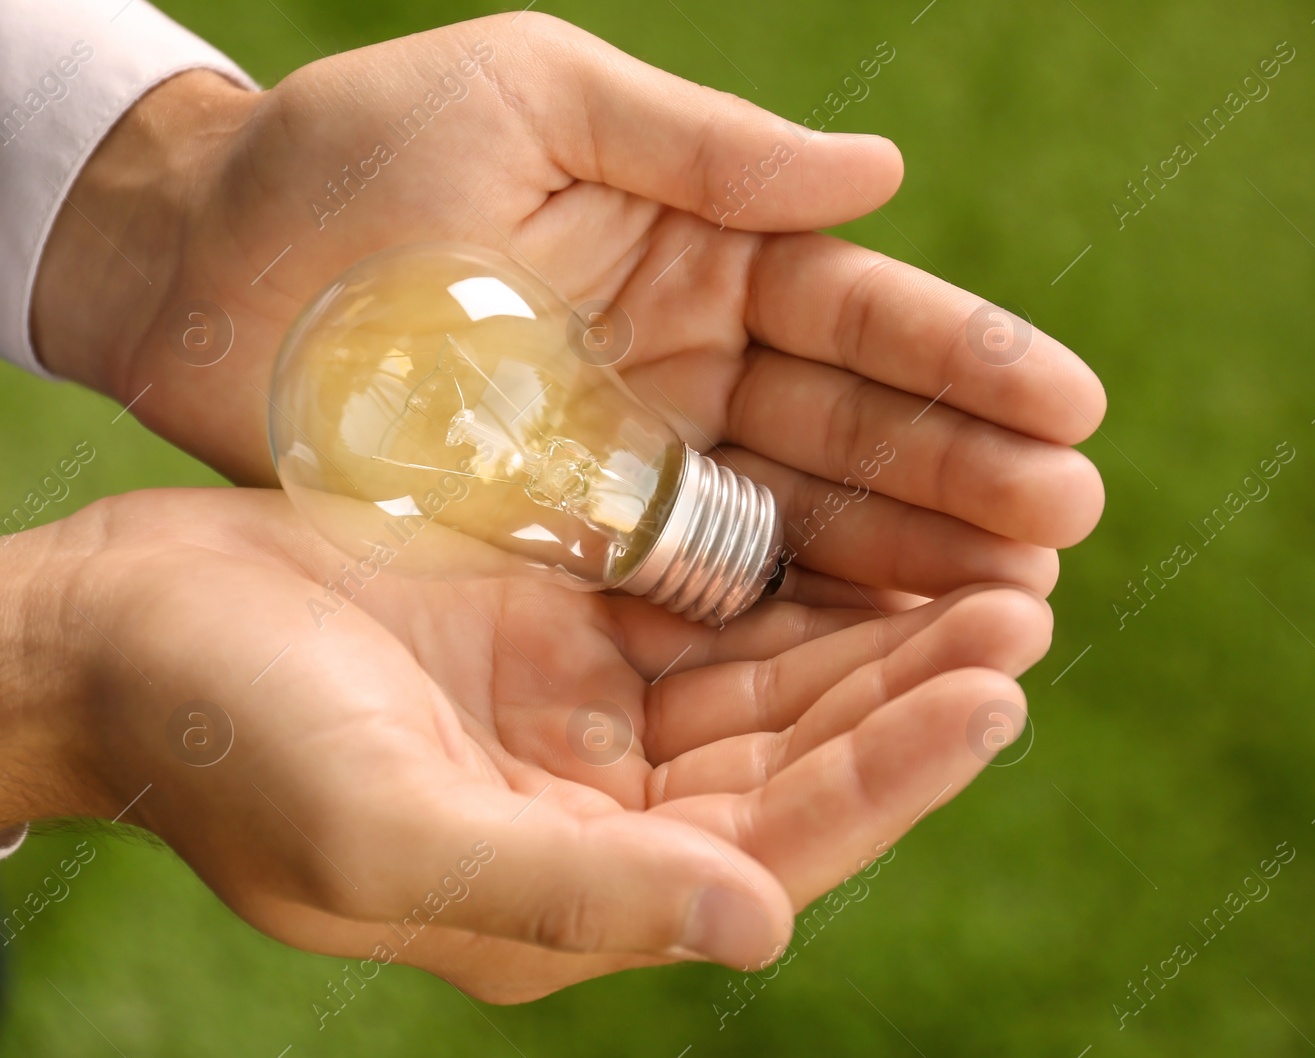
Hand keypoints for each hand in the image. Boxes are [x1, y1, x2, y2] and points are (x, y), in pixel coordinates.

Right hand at [1, 489, 1049, 1000]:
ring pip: (780, 679)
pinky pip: (721, 604)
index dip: (892, 768)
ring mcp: (598, 720)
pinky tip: (875, 521)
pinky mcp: (577, 628)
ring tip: (996, 557)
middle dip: (916, 685)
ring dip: (882, 623)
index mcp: (580, 890)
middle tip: (1027, 600)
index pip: (778, 842)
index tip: (998, 687)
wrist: (129, 631)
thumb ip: (574, 894)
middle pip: (803, 756)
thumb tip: (764, 929)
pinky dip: (802, 571)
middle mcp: (611, 816)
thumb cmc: (231, 744)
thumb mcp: (386, 835)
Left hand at [32, 12, 1104, 602]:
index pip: (861, 314)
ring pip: (806, 524)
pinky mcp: (584, 551)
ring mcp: (649, 467)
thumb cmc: (353, 160)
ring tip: (1017, 602)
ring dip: (910, 565)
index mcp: (702, 250)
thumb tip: (883, 174)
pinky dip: (798, 624)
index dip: (967, 363)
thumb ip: (708, 147)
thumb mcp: (534, 100)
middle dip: (965, 478)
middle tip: (1067, 528)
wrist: (199, 276)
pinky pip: (713, 592)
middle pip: (857, 434)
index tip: (1071, 409)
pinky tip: (883, 656)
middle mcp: (697, 366)